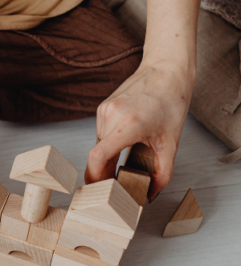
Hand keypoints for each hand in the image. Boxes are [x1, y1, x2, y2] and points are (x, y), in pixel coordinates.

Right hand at [85, 60, 193, 201]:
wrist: (166, 70)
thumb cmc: (171, 101)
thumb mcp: (171, 142)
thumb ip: (162, 173)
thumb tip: (151, 194)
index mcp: (128, 125)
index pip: (97, 157)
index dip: (94, 177)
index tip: (98, 189)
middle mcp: (110, 117)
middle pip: (97, 155)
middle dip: (104, 172)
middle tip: (117, 185)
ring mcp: (104, 110)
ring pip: (99, 144)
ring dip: (108, 157)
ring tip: (126, 159)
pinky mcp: (102, 107)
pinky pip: (101, 133)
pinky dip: (110, 143)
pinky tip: (126, 140)